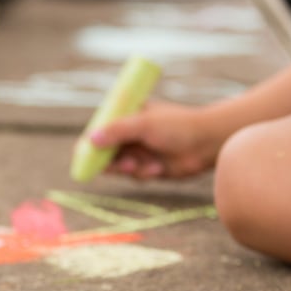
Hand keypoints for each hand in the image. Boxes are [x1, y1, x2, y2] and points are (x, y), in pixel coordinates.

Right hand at [90, 101, 220, 179]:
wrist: (206, 143)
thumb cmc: (178, 126)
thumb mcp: (144, 124)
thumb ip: (117, 131)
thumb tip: (90, 139)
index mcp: (127, 114)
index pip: (99, 128)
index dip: (88, 143)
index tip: (85, 155)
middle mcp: (130, 132)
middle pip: (105, 151)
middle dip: (111, 161)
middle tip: (123, 164)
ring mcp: (139, 150)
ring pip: (119, 167)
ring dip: (130, 168)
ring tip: (144, 164)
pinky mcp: (148, 166)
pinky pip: (135, 175)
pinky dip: (144, 174)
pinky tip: (159, 168)